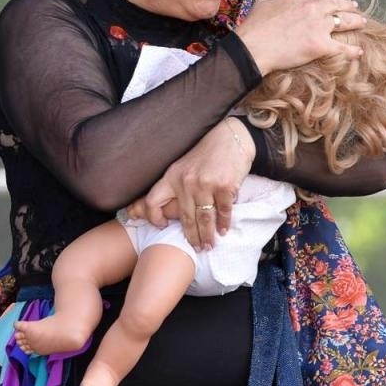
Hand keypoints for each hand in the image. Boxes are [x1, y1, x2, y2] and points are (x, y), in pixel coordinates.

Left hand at [126, 121, 255, 250]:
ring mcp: (206, 184)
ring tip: (209, 246)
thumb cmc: (208, 153)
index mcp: (172, 176)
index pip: (153, 201)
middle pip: (185, 217)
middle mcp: (186, 182)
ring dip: (207, 235)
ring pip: (204, 218)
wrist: (232, 137)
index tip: (163, 226)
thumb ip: (177, 184)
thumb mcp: (184, 165)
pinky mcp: (224, 186)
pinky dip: (224, 223)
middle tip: (197, 248)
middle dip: (192, 236)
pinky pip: (223, 211)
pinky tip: (223, 231)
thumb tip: (171, 208)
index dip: (154, 217)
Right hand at [235, 0, 365, 74]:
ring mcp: (318, 26)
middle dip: (348, 6)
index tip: (331, 1)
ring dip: (356, 22)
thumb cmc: (254, 27)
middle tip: (355, 8)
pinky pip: (343, 47)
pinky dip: (353, 50)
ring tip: (363, 23)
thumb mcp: (264, 1)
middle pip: (337, 4)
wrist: (252, 47)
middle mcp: (311, 7)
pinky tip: (360, 52)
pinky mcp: (321, 45)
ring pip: (344, 21)